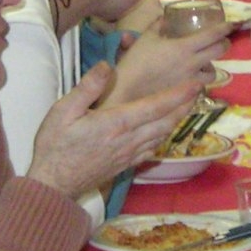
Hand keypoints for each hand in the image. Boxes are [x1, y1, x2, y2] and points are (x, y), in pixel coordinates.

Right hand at [30, 62, 198, 193]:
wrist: (52, 184)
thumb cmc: (54, 145)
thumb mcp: (63, 110)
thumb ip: (88, 87)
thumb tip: (108, 65)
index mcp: (117, 123)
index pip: (156, 106)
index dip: (178, 94)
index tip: (194, 83)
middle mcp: (129, 139)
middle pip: (165, 121)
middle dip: (184, 105)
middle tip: (198, 90)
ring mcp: (128, 154)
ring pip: (161, 135)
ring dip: (176, 120)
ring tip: (186, 106)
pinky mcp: (125, 165)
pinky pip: (151, 149)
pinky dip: (163, 137)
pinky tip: (164, 132)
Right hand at [107, 23, 230, 104]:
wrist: (128, 90)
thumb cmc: (136, 61)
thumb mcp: (146, 38)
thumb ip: (158, 25)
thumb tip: (165, 17)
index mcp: (184, 47)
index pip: (212, 35)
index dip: (224, 28)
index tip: (231, 24)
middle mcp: (192, 64)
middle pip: (219, 52)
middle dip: (224, 45)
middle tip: (221, 41)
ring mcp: (190, 80)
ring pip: (212, 73)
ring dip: (211, 66)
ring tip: (205, 64)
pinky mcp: (185, 93)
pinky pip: (200, 87)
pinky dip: (200, 81)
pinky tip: (192, 80)